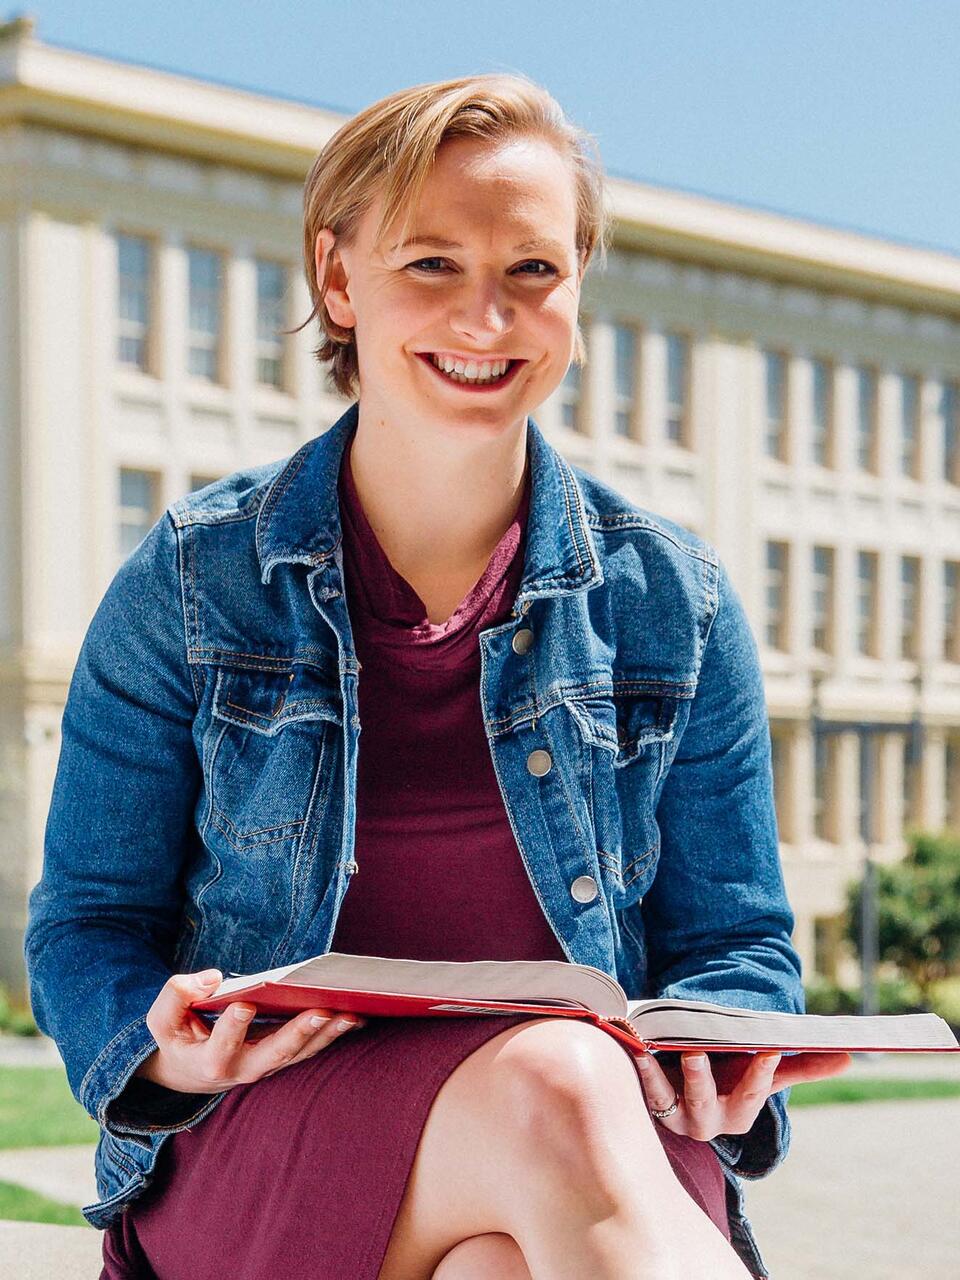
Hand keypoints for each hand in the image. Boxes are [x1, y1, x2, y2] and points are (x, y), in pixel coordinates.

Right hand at [135, 969, 365, 1093]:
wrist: (192, 1069)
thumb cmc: (179, 1036)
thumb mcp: (163, 1019)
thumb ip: (176, 996)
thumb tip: (211, 979)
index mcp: (209, 1061)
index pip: (220, 1047)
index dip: (231, 1028)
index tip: (243, 1005)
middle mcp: (244, 1069)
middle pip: (274, 1054)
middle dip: (298, 1033)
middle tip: (320, 1011)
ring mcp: (268, 1065)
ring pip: (301, 1053)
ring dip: (327, 1034)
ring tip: (352, 1011)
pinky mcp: (285, 1057)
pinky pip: (312, 1047)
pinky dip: (335, 1033)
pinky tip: (359, 1016)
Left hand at [634, 1048, 852, 1140]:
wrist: (691, 1091)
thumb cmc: (733, 1078)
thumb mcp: (765, 1074)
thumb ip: (802, 1066)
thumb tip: (850, 1056)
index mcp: (739, 1112)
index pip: (752, 1093)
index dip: (761, 1072)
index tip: (768, 1047)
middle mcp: (707, 1119)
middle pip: (706, 1101)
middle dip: (702, 1078)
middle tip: (698, 1052)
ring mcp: (677, 1112)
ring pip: (671, 1098)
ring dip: (662, 1075)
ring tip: (662, 1051)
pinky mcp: (652, 1102)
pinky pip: (645, 1089)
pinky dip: (641, 1070)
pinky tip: (638, 1049)